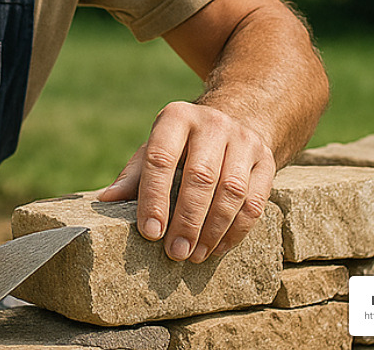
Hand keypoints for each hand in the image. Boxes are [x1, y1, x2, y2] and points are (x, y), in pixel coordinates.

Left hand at [97, 101, 274, 262]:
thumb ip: (134, 175)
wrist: (236, 119)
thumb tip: (106, 201)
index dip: (154, 198)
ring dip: (213, 230)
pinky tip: (218, 248)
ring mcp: (244, 140)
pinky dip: (236, 231)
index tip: (150, 232)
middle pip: (200, 177)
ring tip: (195, 255)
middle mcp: (213, 123)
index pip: (160, 158)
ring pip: (231, 191)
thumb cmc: (183, 144)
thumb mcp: (155, 148)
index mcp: (176, 117)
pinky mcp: (267, 159)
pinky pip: (255, 201)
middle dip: (187, 220)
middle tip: (175, 252)